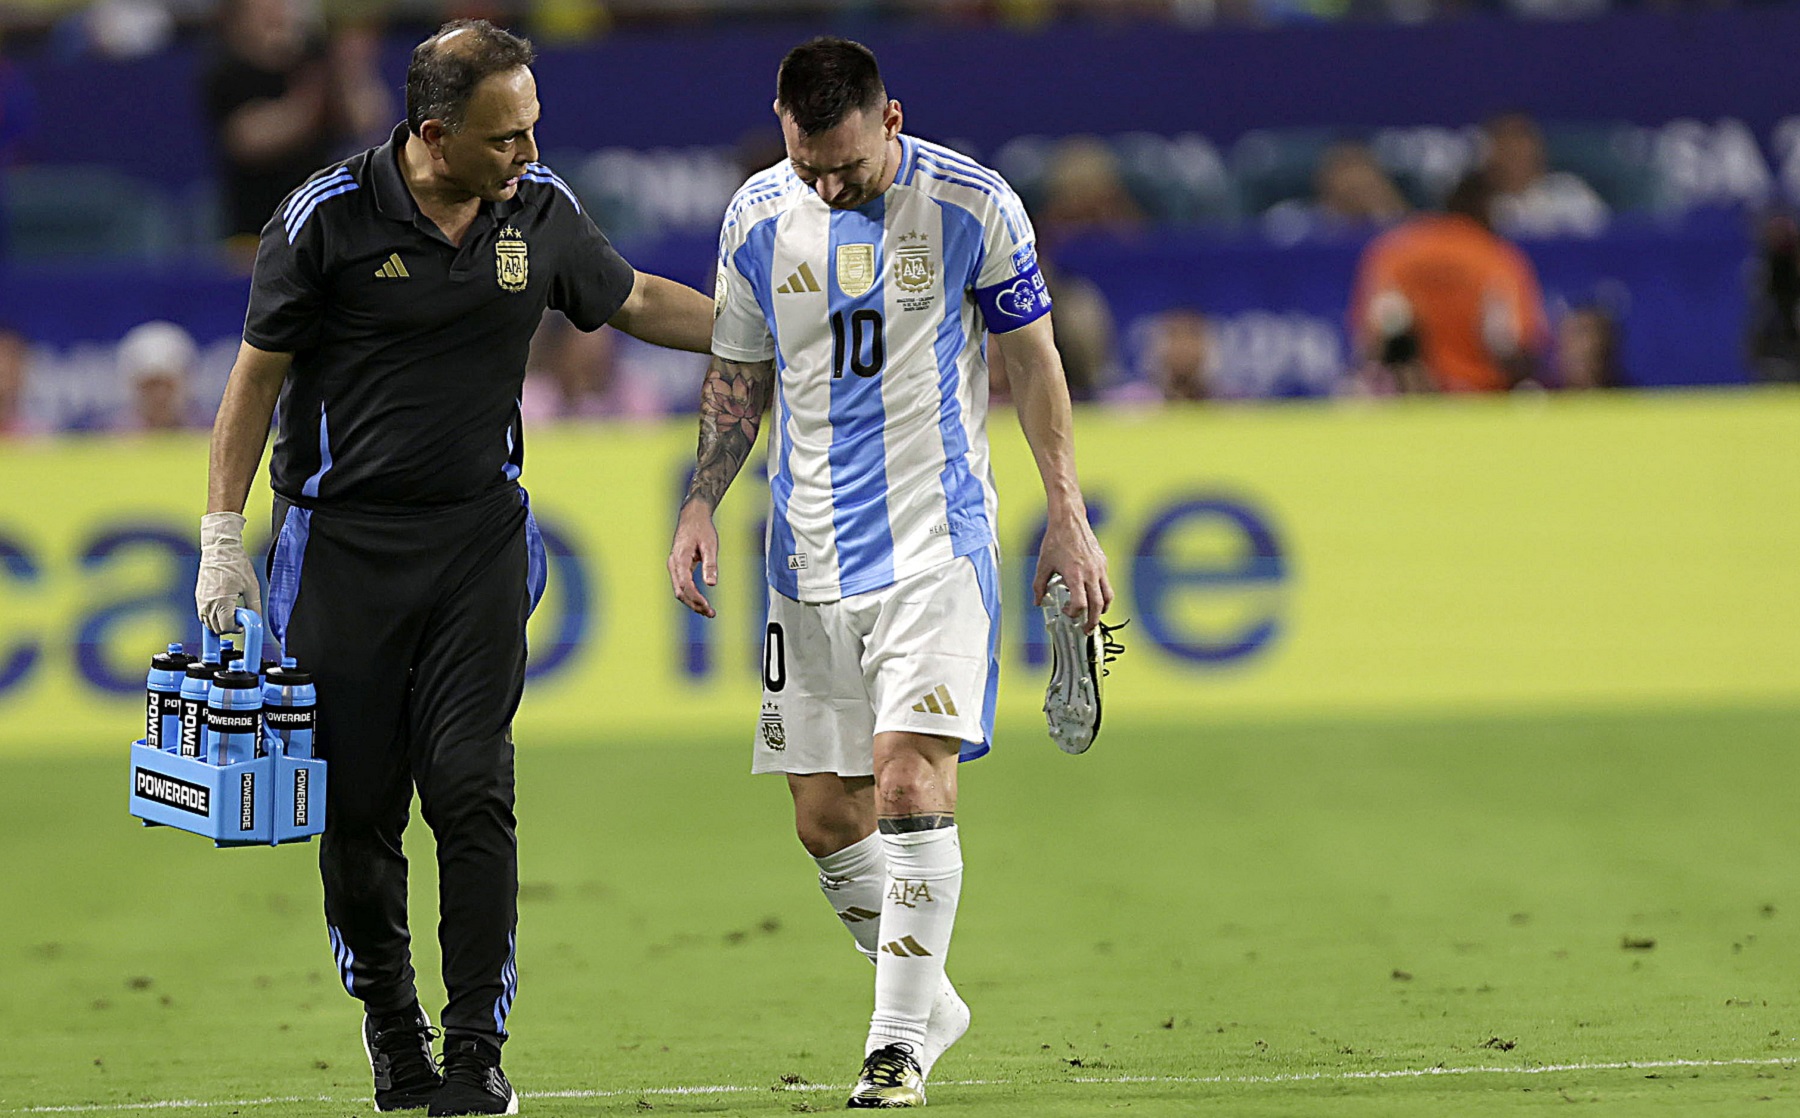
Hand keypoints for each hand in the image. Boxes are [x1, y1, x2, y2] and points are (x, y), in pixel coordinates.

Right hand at [196, 512, 262, 634]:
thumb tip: (256, 619)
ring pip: (207, 623)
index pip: (225, 627)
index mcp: (222, 601)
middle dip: (228, 627)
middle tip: (238, 618)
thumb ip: (254, 606)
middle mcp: (208, 603)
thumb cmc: (236, 564)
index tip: (242, 624)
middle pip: (215, 628)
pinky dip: (212, 616)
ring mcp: (201, 600)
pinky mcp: (198, 596)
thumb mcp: (252, 586)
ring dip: (219, 622)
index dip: (235, 629)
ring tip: (231, 611)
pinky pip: (203, 614)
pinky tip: (223, 608)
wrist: (220, 550)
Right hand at [668, 501, 720, 617]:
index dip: (696, 598)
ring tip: (709, 612)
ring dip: (693, 602)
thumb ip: (710, 564)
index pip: (685, 585)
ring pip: (680, 590)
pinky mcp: (678, 567)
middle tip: (711, 613)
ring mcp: (674, 566)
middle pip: (680, 591)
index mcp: (680, 559)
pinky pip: (681, 585)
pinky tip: (702, 602)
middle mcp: (673, 565)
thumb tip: (712, 584)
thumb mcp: (710, 545)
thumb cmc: (702, 529)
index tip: (708, 607)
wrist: (692, 516)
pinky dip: (691, 595)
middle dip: (695, 604)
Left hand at [1033, 504, 1111, 631]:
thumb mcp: (1043, 564)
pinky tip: (1092, 594)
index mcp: (1075, 575)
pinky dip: (1101, 594)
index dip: (1074, 613)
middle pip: (1098, 606)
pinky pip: (1106, 583)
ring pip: (1107, 596)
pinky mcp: (1103, 563)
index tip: (1067, 613)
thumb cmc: (1056, 540)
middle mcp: (1090, 573)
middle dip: (1093, 621)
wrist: (1069, 520)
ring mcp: (1099, 568)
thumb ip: (1039, 585)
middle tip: (1086, 629)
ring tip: (1095, 616)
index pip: (1080, 604)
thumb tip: (1038, 601)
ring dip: (1102, 610)